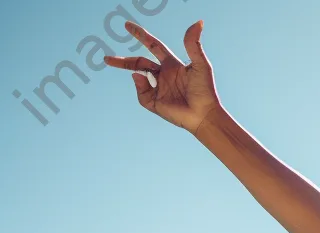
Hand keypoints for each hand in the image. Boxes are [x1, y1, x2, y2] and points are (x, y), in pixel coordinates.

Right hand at [104, 21, 219, 133]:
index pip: (153, 46)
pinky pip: (142, 95)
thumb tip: (198, 22)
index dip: (141, 35)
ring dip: (130, 71)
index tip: (127, 25)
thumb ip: (193, 44)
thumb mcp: (201, 64)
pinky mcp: (157, 104)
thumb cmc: (206, 91)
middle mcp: (164, 76)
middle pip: (140, 63)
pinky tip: (142, 80)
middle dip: (124, 60)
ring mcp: (159, 90)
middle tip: (107, 59)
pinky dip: (139, 86)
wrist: (205, 115)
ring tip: (121, 68)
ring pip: (139, 78)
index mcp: (172, 65)